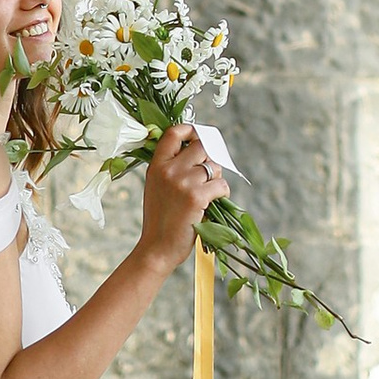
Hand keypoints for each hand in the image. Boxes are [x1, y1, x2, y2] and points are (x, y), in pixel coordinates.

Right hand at [137, 118, 222, 272]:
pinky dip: (222, 192)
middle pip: (201, 146)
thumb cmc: (160, 220)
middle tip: (210, 173)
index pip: (174, 133)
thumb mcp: (156, 187)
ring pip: (214, 166)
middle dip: (211, 158)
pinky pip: (221, 184)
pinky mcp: (197, 196)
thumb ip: (171, 168)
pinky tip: (214, 202)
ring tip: (209, 192)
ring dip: (217, 177)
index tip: (198, 136)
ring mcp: (183, 182)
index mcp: (157, 166)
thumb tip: (199, 150)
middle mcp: (169, 170)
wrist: (157, 249)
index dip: (190, 130)